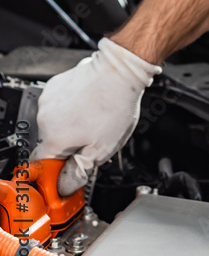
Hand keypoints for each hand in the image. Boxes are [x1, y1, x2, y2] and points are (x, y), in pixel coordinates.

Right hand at [32, 37, 160, 195]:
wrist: (121, 69)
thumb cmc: (115, 105)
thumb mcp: (102, 149)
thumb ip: (80, 171)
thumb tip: (66, 185)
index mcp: (53, 137)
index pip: (41, 166)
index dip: (55, 173)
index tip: (67, 172)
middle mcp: (44, 117)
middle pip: (49, 143)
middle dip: (68, 147)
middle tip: (91, 141)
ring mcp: (48, 99)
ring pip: (54, 123)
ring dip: (69, 126)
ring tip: (93, 119)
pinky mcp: (55, 85)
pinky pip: (58, 105)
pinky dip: (70, 108)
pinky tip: (89, 105)